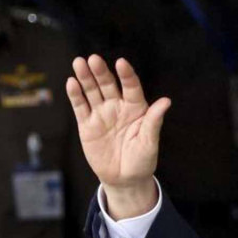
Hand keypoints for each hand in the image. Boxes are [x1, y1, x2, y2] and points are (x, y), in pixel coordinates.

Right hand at [66, 56, 170, 216]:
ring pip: (92, 92)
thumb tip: (166, 101)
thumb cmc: (142, 160)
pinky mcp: (87, 125)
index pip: (131, 87)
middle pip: (108, 85)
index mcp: (136, 109)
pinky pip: (81, 107)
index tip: (121, 63)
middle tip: (93, 59)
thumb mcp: (149, 142)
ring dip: (85, 77)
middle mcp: (118, 107)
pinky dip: (76, 95)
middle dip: (101, 72)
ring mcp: (102, 114)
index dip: (126, 75)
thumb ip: (154, 121)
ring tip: (79, 63)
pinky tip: (72, 83)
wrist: (125, 178)